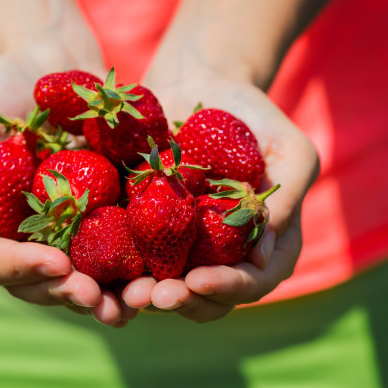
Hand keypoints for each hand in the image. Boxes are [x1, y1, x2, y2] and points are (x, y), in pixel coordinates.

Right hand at [0, 51, 136, 326]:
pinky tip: (143, 285)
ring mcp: (52, 232)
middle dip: (62, 292)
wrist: (50, 61)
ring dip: (95, 297)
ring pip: (69, 279)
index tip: (57, 264)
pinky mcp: (89, 220)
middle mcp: (13, 236)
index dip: (20, 269)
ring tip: (123, 304)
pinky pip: (103, 255)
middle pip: (32, 282)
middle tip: (94, 297)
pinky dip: (120, 275)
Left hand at [122, 76, 318, 321]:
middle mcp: (221, 255)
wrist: (199, 86)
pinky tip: (97, 270)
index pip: (251, 282)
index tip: (199, 280)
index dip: (227, 288)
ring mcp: (182, 245)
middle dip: (181, 301)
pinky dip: (117, 268)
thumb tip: (264, 257)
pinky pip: (131, 255)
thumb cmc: (253, 117)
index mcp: (261, 246)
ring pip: (166, 285)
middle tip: (154, 297)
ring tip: (127, 294)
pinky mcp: (145, 228)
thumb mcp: (290, 152)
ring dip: (146, 296)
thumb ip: (285, 201)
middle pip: (206, 297)